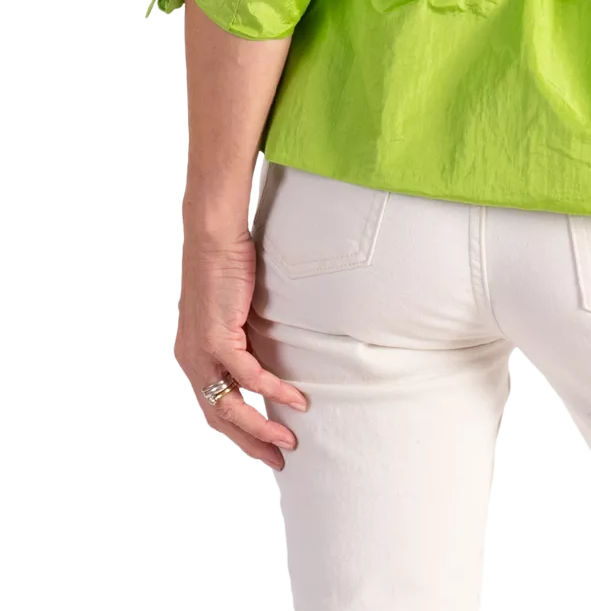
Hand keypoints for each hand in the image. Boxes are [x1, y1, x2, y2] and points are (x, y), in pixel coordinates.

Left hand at [174, 228, 307, 468]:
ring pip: (230, 406)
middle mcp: (191, 360)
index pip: (213, 408)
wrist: (212, 237)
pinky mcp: (216, 337)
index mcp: (191, 356)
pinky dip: (271, 391)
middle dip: (251, 443)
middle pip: (219, 418)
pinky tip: (293, 400)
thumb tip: (262, 352)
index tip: (265, 447)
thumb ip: (239, 337)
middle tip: (279, 459)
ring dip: (261, 428)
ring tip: (289, 441)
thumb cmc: (224, 265)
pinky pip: (247, 376)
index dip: (238, 433)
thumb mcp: (230, 311)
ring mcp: (201, 351)